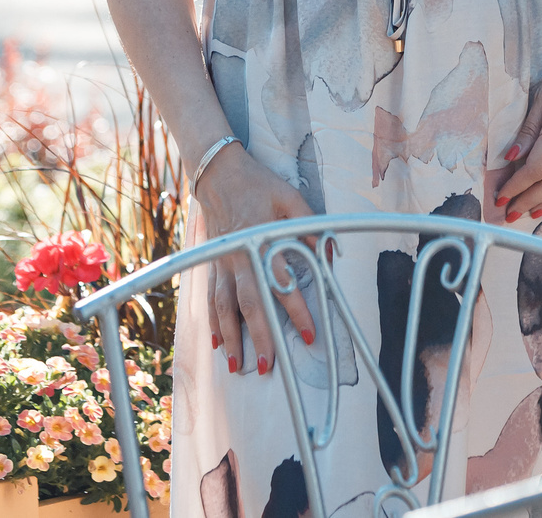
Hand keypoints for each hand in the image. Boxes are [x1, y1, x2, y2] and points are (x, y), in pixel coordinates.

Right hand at [194, 145, 318, 378]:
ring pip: (224, 308)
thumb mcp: (290, 197)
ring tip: (237, 366)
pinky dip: (213, 322)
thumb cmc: (260, 185)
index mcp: (261, 242)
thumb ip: (310, 225)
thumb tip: (331, 254)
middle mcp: (239, 258)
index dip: (296, 311)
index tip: (308, 334)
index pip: (282, 284)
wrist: (219, 174)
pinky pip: (211, 299)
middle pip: (249, 304)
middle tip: (267, 366)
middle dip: (258, 336)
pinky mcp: (212, 264)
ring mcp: (222, 263)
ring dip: (231, 338)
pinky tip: (217, 343)